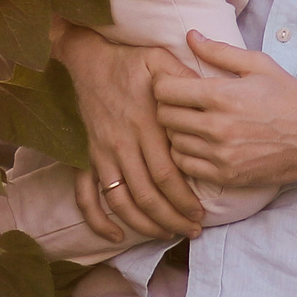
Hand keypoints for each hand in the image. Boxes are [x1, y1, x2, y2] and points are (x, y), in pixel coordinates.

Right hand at [55, 25, 205, 241]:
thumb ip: (186, 79)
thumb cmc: (130, 62)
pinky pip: (86, 195)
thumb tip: (211, 96)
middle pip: (147, 195)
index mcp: (146, 124)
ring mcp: (102, 153)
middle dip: (172, 218)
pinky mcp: (86, 157)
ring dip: (144, 225)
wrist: (87, 60)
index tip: (202, 213)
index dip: (185, 199)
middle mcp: (122, 144)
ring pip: (121, 201)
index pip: (167, 174)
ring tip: (166, 234)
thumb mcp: (162, 61)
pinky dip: (98, 220)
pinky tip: (115, 236)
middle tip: (192, 230)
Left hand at [154, 33, 296, 190]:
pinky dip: (186, 154)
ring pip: (173, 142)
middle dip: (168, 106)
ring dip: (177, 131)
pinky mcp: (226, 175)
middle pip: (165, 116)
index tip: (171, 83)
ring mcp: (220, 154)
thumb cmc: (288, 96)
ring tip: (192, 122)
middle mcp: (217, 127)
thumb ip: (219, 51)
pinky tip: (200, 144)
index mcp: (221, 95)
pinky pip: (185, 165)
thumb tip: (190, 36)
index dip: (162, 83)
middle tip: (181, 102)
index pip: (165, 90)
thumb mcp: (258, 65)